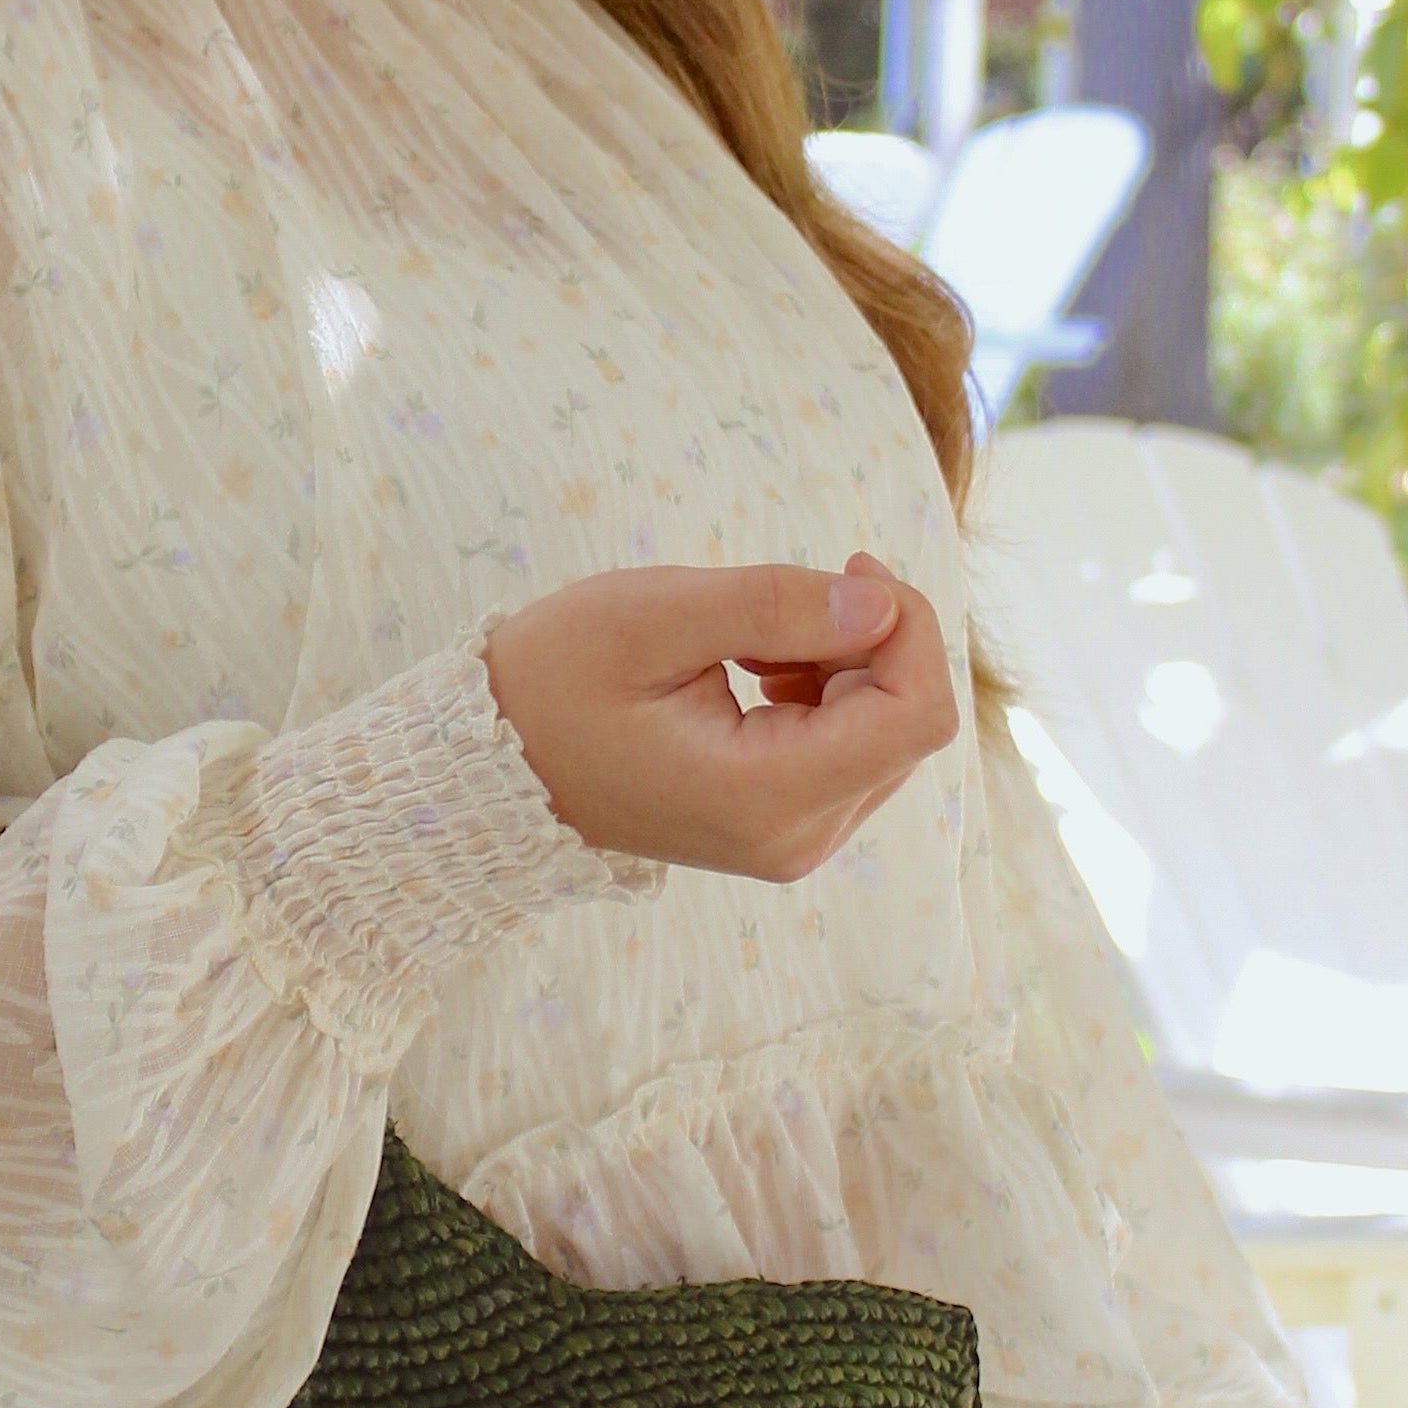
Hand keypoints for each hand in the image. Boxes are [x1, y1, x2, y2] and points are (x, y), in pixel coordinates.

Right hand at [485, 554, 956, 880]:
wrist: (493, 763)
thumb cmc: (556, 681)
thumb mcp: (657, 616)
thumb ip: (776, 606)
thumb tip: (882, 604)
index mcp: (766, 796)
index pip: (915, 716)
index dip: (909, 627)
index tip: (850, 566)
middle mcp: (795, 837)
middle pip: (906, 724)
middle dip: (869, 640)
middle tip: (783, 595)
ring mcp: (790, 841)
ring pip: (882, 734)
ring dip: (841, 665)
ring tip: (748, 641)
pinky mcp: (780, 828)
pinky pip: (847, 750)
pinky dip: (822, 693)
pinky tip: (753, 670)